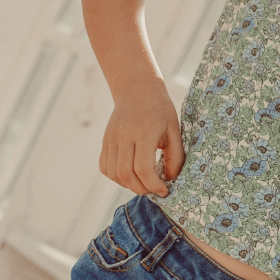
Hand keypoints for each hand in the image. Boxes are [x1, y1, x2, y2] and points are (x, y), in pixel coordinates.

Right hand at [99, 81, 184, 196]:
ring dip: (128, 185)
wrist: (136, 89)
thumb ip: (175, 157)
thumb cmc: (160, 111)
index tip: (165, 190)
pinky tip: (130, 176)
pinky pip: (105, 167)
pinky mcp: (105, 141)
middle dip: (142, 189)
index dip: (154, 185)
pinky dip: (116, 178)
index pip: (144, 168)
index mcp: (144, 132)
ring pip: (114, 173)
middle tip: (154, 190)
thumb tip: (171, 180)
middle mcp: (124, 136)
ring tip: (143, 184)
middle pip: (126, 174)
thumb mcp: (174, 130)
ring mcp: (111, 139)